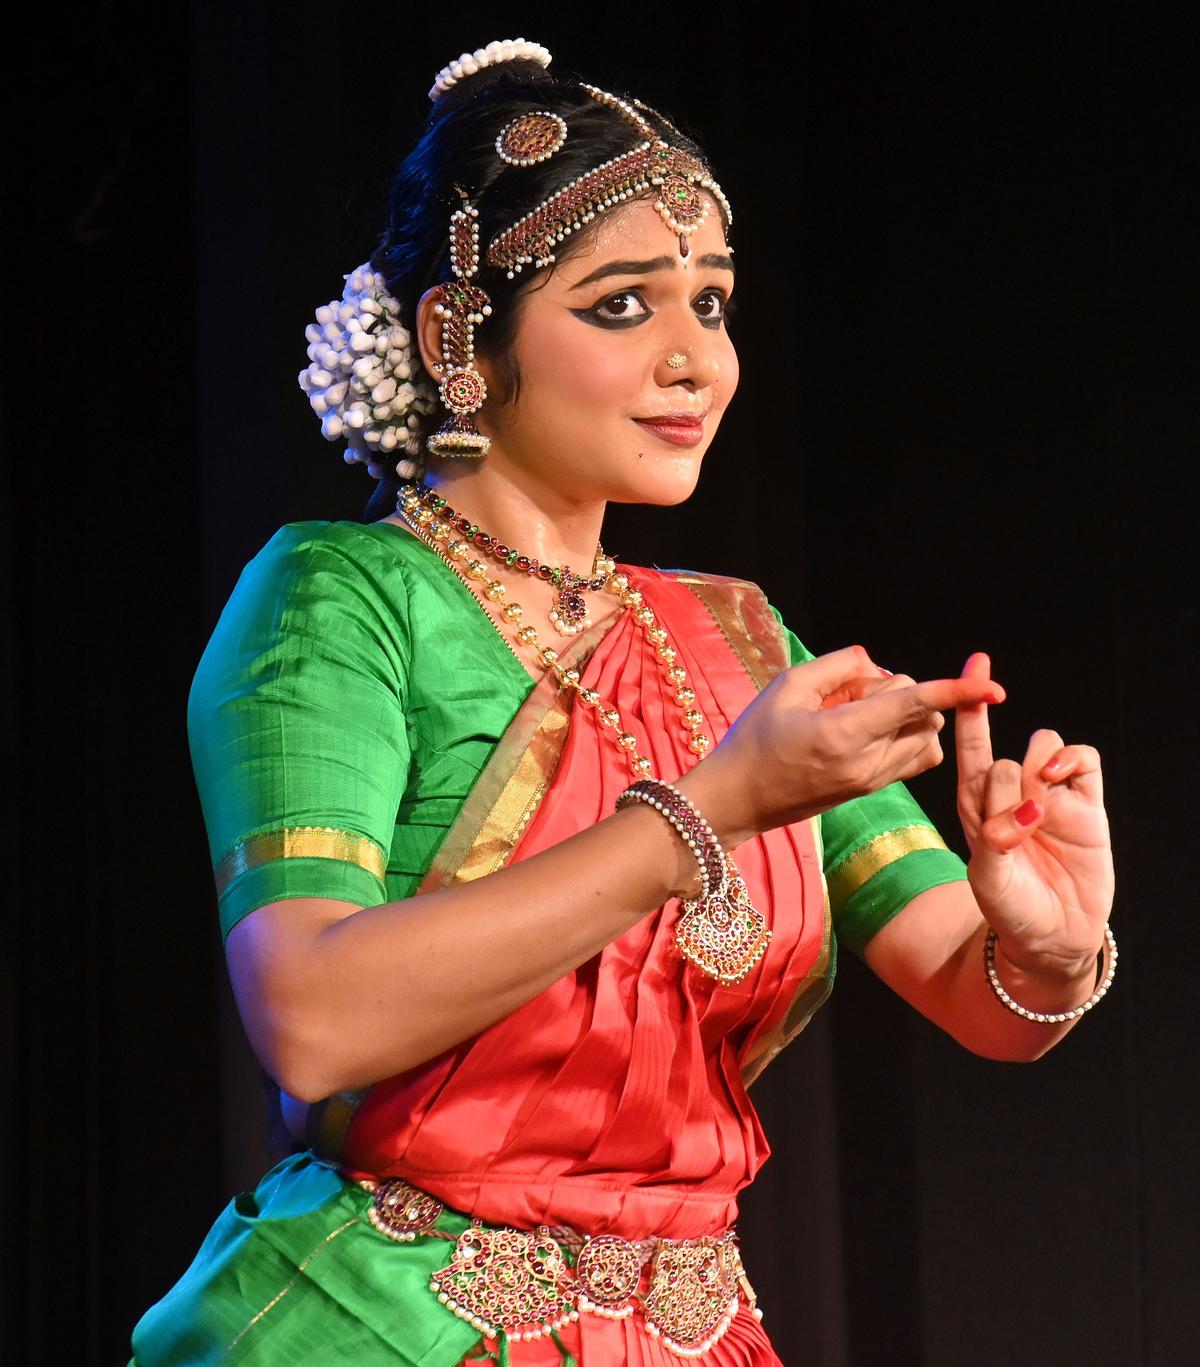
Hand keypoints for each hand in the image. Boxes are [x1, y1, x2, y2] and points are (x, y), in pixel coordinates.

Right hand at [702, 644, 1004, 835]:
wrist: (738, 799)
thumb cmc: (753, 739)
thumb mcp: (786, 686)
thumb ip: (837, 666)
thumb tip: (875, 666)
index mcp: (842, 735)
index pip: (912, 704)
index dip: (957, 691)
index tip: (995, 688)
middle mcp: (866, 763)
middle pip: (924, 714)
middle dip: (900, 690)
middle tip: (848, 692)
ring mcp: (872, 781)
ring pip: (926, 737)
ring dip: (907, 715)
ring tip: (856, 714)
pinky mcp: (872, 790)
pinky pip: (916, 757)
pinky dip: (907, 735)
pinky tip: (871, 730)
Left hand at [955, 652, 1114, 970]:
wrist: (1051, 937)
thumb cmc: (1009, 908)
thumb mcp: (988, 877)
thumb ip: (997, 837)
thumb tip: (1028, 805)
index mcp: (975, 803)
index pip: (969, 744)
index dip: (969, 707)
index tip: (974, 666)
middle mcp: (1011, 792)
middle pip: (1005, 754)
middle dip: (1006, 784)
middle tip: (1013, 827)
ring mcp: (1050, 796)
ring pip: (1044, 746)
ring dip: (1040, 764)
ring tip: (1041, 804)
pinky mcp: (1086, 805)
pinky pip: (1083, 761)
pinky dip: (1073, 758)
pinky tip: (1063, 775)